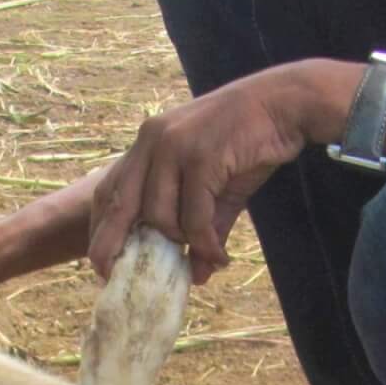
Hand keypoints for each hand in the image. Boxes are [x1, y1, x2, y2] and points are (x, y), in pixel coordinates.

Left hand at [87, 64, 328, 282]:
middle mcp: (152, 142)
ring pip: (160, 216)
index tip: (100, 264)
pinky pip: (194, 216)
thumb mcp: (216, 187)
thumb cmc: (249, 141)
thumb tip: (196, 274)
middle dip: (116, 248)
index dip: (100, 229)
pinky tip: (220, 256)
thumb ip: (202, 227)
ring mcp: (174, 147)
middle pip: (120, 206)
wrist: (284, 103)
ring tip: (206, 255)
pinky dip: (205, 243)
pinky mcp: (201, 157)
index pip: (107, 189)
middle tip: (128, 281)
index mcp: (147, 143)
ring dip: (182, 244)